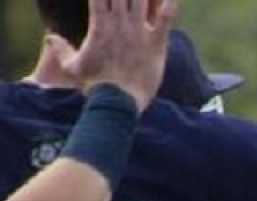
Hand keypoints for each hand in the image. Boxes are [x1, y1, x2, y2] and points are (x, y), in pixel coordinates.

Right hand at [49, 0, 177, 111]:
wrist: (118, 100)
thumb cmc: (95, 84)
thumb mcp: (72, 66)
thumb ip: (60, 49)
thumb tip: (49, 37)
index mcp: (99, 25)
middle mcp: (119, 23)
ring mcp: (138, 31)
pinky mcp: (157, 43)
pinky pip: (166, 17)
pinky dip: (170, 4)